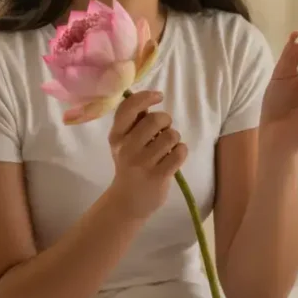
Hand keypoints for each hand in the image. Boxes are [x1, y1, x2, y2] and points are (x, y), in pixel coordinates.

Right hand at [107, 90, 187, 217]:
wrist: (128, 201)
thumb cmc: (130, 164)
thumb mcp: (124, 143)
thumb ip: (134, 122)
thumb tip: (151, 98)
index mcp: (116, 136)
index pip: (128, 107)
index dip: (146, 97)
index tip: (158, 96)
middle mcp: (126, 148)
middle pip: (156, 120)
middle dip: (166, 121)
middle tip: (164, 130)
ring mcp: (142, 163)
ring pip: (171, 136)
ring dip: (174, 138)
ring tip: (168, 147)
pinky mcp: (158, 176)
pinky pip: (179, 152)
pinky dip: (181, 151)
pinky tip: (174, 157)